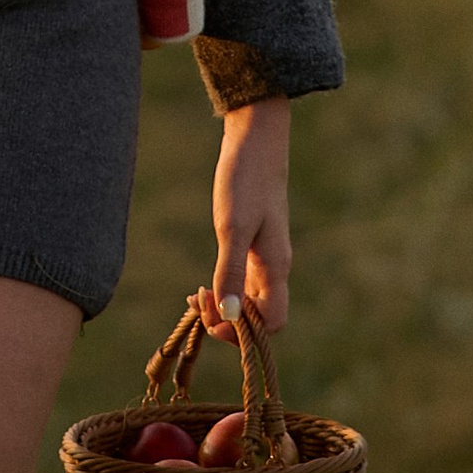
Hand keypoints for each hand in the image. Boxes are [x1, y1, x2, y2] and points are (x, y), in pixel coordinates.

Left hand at [209, 98, 292, 330]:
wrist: (255, 141)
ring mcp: (264, 257)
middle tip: (198, 301)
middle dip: (228, 321)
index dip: (243, 330)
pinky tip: (203, 284)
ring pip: (249, 301)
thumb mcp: (232, 227)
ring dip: (223, 306)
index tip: (213, 313)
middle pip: (259, 318)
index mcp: (276, 268)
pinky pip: (242, 283)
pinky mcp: (253, 244)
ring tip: (196, 296)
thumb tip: (227, 316)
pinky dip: (223, 289)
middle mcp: (274, 268)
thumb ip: (229, 272)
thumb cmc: (246, 180)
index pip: (271, 323)